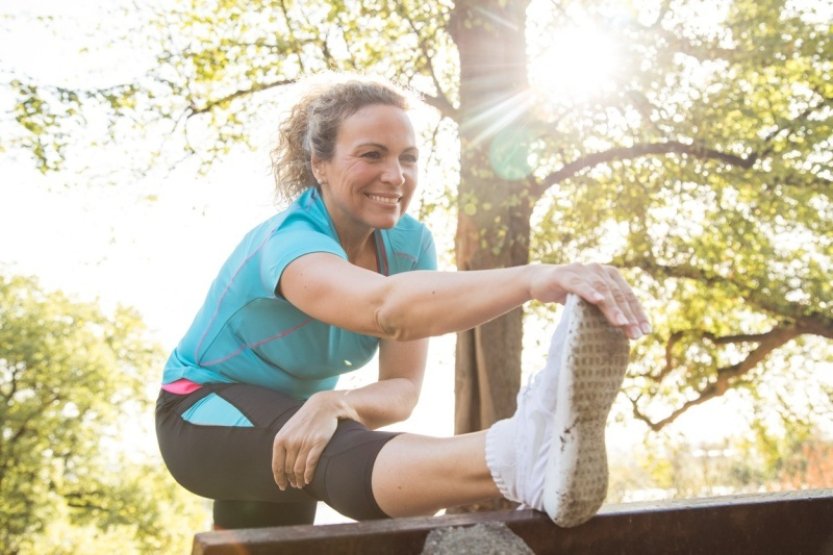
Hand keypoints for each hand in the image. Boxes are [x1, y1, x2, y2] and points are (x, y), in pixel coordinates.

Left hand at [272, 393, 338, 490]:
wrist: (323, 406)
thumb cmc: (306, 419)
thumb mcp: (289, 429)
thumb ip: (283, 444)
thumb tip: (280, 464)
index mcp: (280, 439)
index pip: (277, 466)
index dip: (279, 479)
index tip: (282, 486)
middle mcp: (291, 442)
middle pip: (288, 469)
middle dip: (291, 480)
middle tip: (295, 485)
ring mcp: (304, 443)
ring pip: (299, 469)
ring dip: (300, 480)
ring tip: (302, 484)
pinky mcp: (318, 443)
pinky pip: (310, 465)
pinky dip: (309, 475)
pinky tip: (309, 479)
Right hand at [530, 263, 650, 339]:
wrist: (539, 282)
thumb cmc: (568, 294)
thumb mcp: (589, 303)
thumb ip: (605, 309)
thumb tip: (626, 330)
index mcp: (609, 275)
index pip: (627, 295)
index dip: (638, 312)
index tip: (646, 331)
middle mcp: (598, 269)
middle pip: (618, 293)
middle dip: (629, 314)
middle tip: (636, 334)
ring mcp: (581, 270)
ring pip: (601, 289)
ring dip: (612, 307)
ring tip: (622, 323)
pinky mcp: (564, 274)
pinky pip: (579, 284)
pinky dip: (589, 291)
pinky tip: (599, 300)